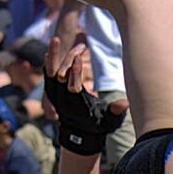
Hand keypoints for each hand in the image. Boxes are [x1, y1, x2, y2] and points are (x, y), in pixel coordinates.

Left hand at [44, 37, 124, 155]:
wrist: (79, 134)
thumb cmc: (97, 125)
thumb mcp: (109, 121)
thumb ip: (116, 112)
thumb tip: (125, 103)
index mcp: (76, 105)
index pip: (72, 87)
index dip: (75, 72)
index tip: (78, 57)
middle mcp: (62, 99)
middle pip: (60, 76)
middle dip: (69, 59)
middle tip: (80, 46)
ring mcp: (54, 94)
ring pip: (50, 73)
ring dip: (53, 56)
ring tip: (56, 39)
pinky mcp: (52, 90)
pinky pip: (48, 73)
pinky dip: (50, 60)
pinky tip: (53, 46)